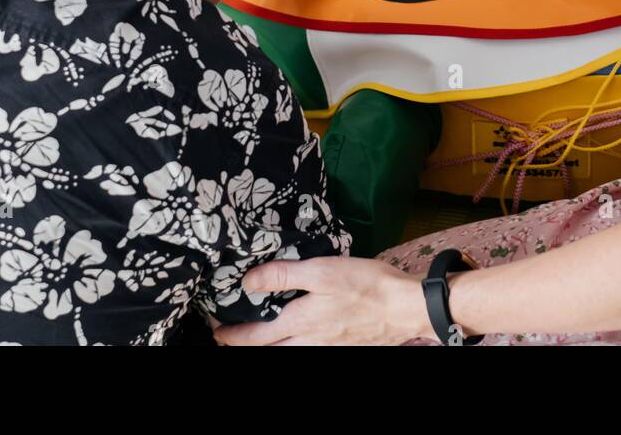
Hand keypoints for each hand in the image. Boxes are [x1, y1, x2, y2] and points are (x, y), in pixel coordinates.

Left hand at [212, 257, 429, 345]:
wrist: (405, 307)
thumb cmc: (366, 285)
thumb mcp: (321, 271)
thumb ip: (283, 275)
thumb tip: (248, 281)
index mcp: (298, 323)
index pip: (254, 336)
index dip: (230, 335)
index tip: (216, 329)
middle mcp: (308, 341)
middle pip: (268, 350)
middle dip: (246, 343)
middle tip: (231, 333)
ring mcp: (326, 346)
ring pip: (289, 350)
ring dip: (271, 344)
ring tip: (263, 331)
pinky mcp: (342, 344)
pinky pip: (309, 348)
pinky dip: (294, 341)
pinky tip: (301, 329)